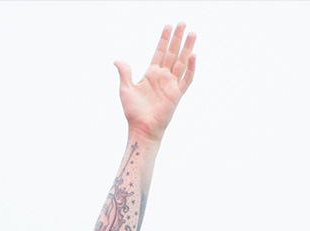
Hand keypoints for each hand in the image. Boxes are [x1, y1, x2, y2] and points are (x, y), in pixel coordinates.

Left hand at [117, 23, 196, 142]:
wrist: (141, 128)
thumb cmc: (133, 111)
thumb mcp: (126, 89)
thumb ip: (125, 72)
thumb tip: (117, 60)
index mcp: (152, 74)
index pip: (160, 52)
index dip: (164, 39)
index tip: (168, 26)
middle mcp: (163, 77)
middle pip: (173, 53)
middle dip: (177, 38)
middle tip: (183, 23)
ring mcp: (171, 84)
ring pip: (182, 62)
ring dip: (187, 48)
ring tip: (192, 33)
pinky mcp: (177, 94)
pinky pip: (186, 78)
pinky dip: (190, 67)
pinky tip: (192, 54)